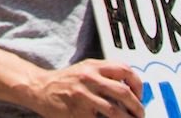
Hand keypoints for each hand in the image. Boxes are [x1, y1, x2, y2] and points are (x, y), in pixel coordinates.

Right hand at [18, 59, 143, 117]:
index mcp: (94, 66)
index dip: (138, 84)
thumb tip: (132, 89)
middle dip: (138, 107)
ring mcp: (83, 96)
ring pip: (115, 111)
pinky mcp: (78, 112)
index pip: (125, 70)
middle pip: (124, 92)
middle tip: (140, 114)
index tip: (140, 95)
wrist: (40, 89)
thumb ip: (105, 74)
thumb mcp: (85, 69)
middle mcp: (89, 78)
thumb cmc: (66, 81)